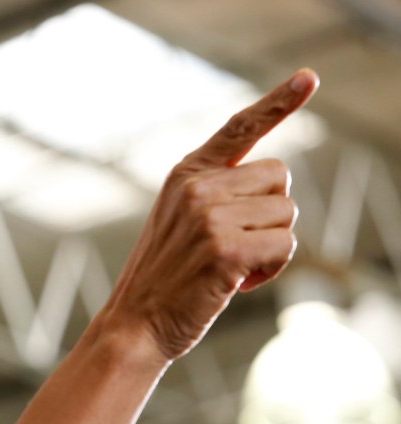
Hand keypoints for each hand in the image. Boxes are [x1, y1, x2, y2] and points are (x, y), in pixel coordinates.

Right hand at [107, 68, 319, 360]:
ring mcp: (210, 217)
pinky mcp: (226, 250)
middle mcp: (197, 188)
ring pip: (287, 214)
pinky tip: (238, 284)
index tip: (309, 77)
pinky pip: (285, 246)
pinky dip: (271, 269)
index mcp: (185, 175)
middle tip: (237, 245)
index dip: (278, 101)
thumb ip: (216, 194)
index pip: (239, 128)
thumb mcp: (179, 221)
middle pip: (279, 177)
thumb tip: (274, 189)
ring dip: (272, 246)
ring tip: (232, 267)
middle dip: (272, 213)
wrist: (134, 324)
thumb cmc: (164, 279)